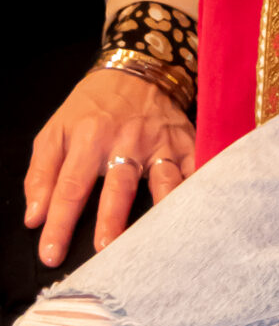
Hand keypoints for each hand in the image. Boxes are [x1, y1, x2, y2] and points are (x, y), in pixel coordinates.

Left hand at [25, 68, 194, 266]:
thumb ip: (41, 174)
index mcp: (90, 137)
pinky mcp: (185, 142)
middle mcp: (127, 140)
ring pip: (162, 180)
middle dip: (111, 219)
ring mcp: (160, 141)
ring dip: (159, 208)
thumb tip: (34, 219)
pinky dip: (198, 189)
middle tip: (103, 251)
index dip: (59, 224)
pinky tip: (197, 211)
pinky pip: (194, 169)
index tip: (51, 255)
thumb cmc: (91, 108)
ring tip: (157, 238)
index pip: (71, 187)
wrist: (137, 70)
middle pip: (118, 186)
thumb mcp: (55, 131)